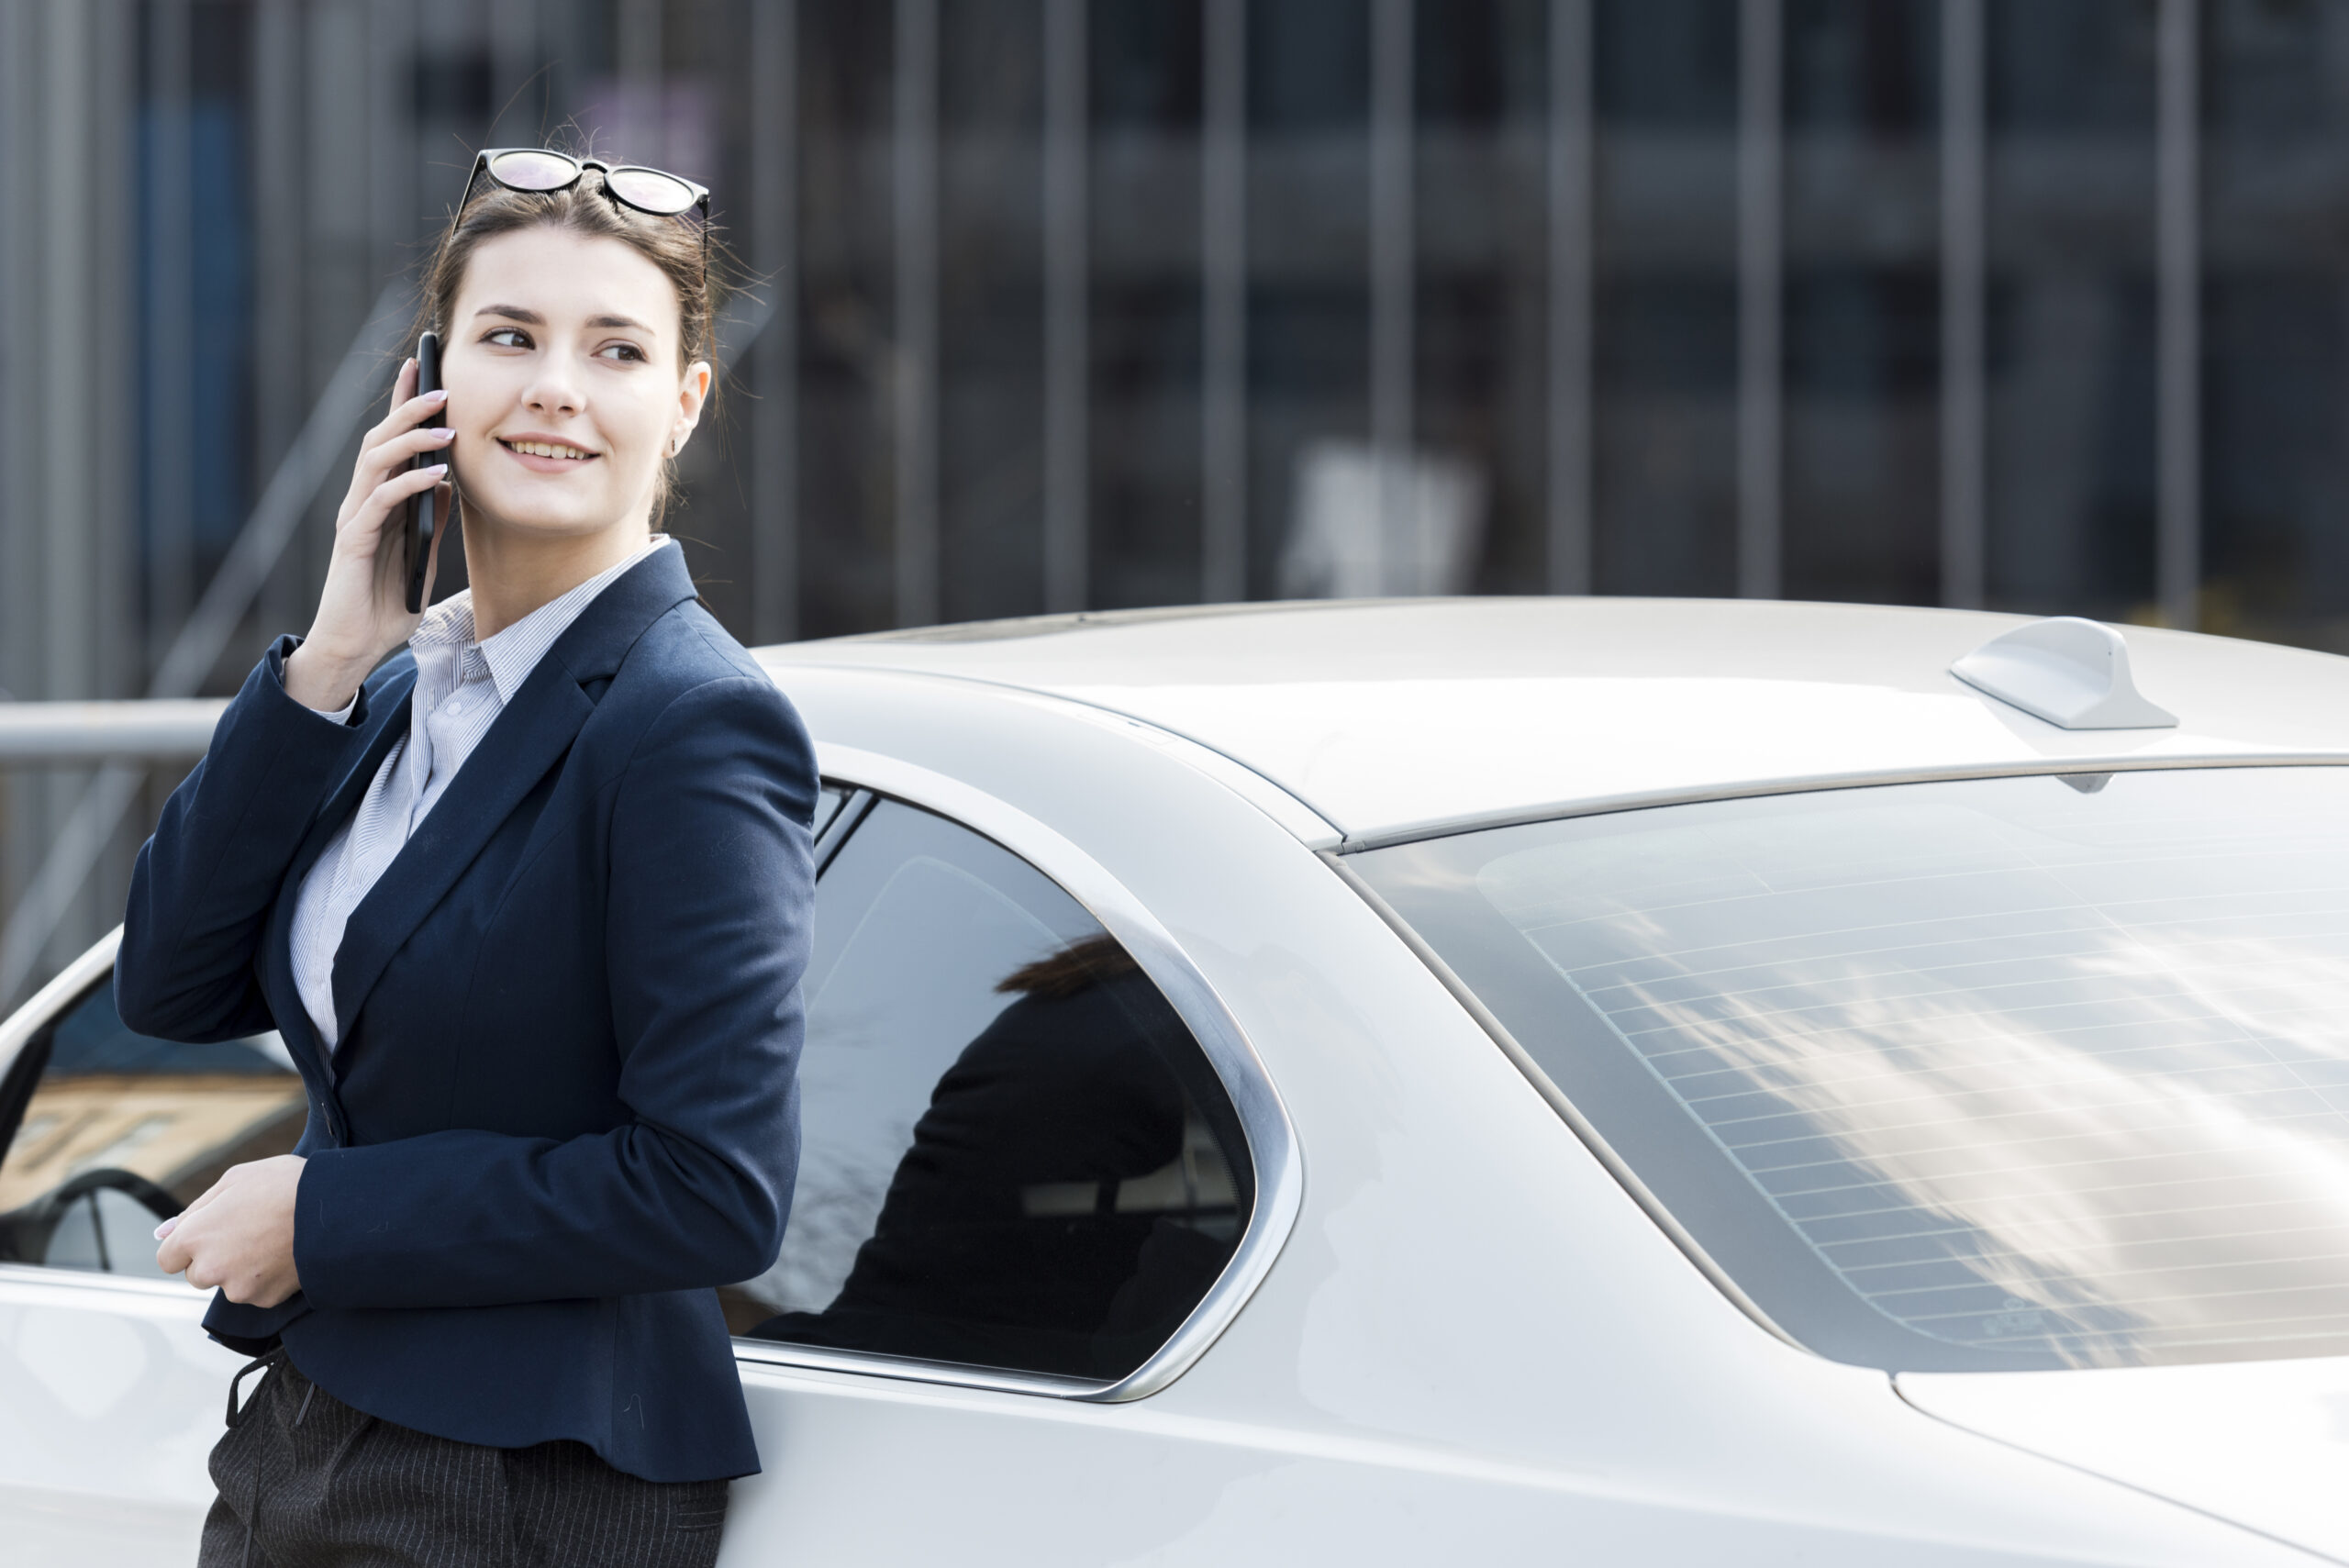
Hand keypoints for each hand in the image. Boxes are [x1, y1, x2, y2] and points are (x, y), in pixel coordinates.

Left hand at [154, 1155, 305, 1307]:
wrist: (335, 1211)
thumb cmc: (285, 1185)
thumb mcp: (236, 1180)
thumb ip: (195, 1209)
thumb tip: (161, 1232)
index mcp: (195, 1236)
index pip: (168, 1258)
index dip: (188, 1245)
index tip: (211, 1234)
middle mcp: (210, 1268)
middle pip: (197, 1275)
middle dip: (214, 1258)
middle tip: (247, 1233)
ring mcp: (237, 1288)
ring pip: (228, 1284)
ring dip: (241, 1269)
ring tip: (272, 1240)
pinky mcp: (264, 1299)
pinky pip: (256, 1292)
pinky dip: (266, 1279)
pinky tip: (284, 1254)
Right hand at [283, 355, 456, 711]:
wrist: (355, 646)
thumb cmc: (385, 603)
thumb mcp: (421, 556)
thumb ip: (430, 520)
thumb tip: (449, 483)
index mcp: (377, 502)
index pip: (389, 443)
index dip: (404, 406)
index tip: (424, 371)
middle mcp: (360, 503)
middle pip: (379, 441)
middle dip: (407, 408)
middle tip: (439, 383)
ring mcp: (354, 519)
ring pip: (375, 462)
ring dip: (411, 440)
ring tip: (446, 425)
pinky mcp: (352, 542)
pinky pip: (379, 502)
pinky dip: (408, 484)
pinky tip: (435, 475)